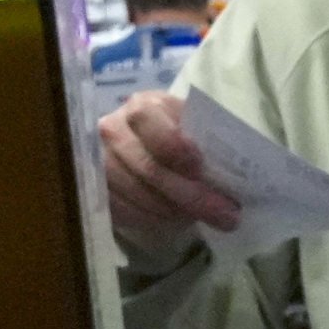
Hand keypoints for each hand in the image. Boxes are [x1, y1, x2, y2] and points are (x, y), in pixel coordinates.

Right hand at [98, 91, 238, 264]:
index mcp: (142, 106)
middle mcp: (112, 130)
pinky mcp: (94, 188)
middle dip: (191, 195)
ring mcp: (98, 161)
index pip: (151, 123)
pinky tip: (175, 222)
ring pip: (137, 194)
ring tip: (204, 220)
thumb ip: (203, 137)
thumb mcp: (188, 122)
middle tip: (226, 216)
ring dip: (174, 212)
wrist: (136, 141)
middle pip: (149, 168)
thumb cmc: (174, 131)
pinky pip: (124, 211)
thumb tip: (234, 170)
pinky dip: (153, 220)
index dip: (176, 147)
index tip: (201, 168)